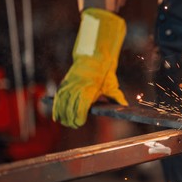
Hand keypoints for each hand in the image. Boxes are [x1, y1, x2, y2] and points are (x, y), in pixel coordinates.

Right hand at [52, 8, 127, 127]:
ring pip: (61, 103)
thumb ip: (116, 95)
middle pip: (69, 108)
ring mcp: (69, 85)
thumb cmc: (104, 72)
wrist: (94, 56)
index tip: (80, 122)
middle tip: (74, 125)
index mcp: (89, 89)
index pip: (81, 108)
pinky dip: (55, 106)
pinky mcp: (65, 83)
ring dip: (62, 114)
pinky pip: (58, 97)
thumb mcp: (111, 83)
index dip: (79, 117)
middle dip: (71, 119)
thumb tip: (125, 105)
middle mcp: (77, 87)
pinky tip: (57, 115)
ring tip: (64, 122)